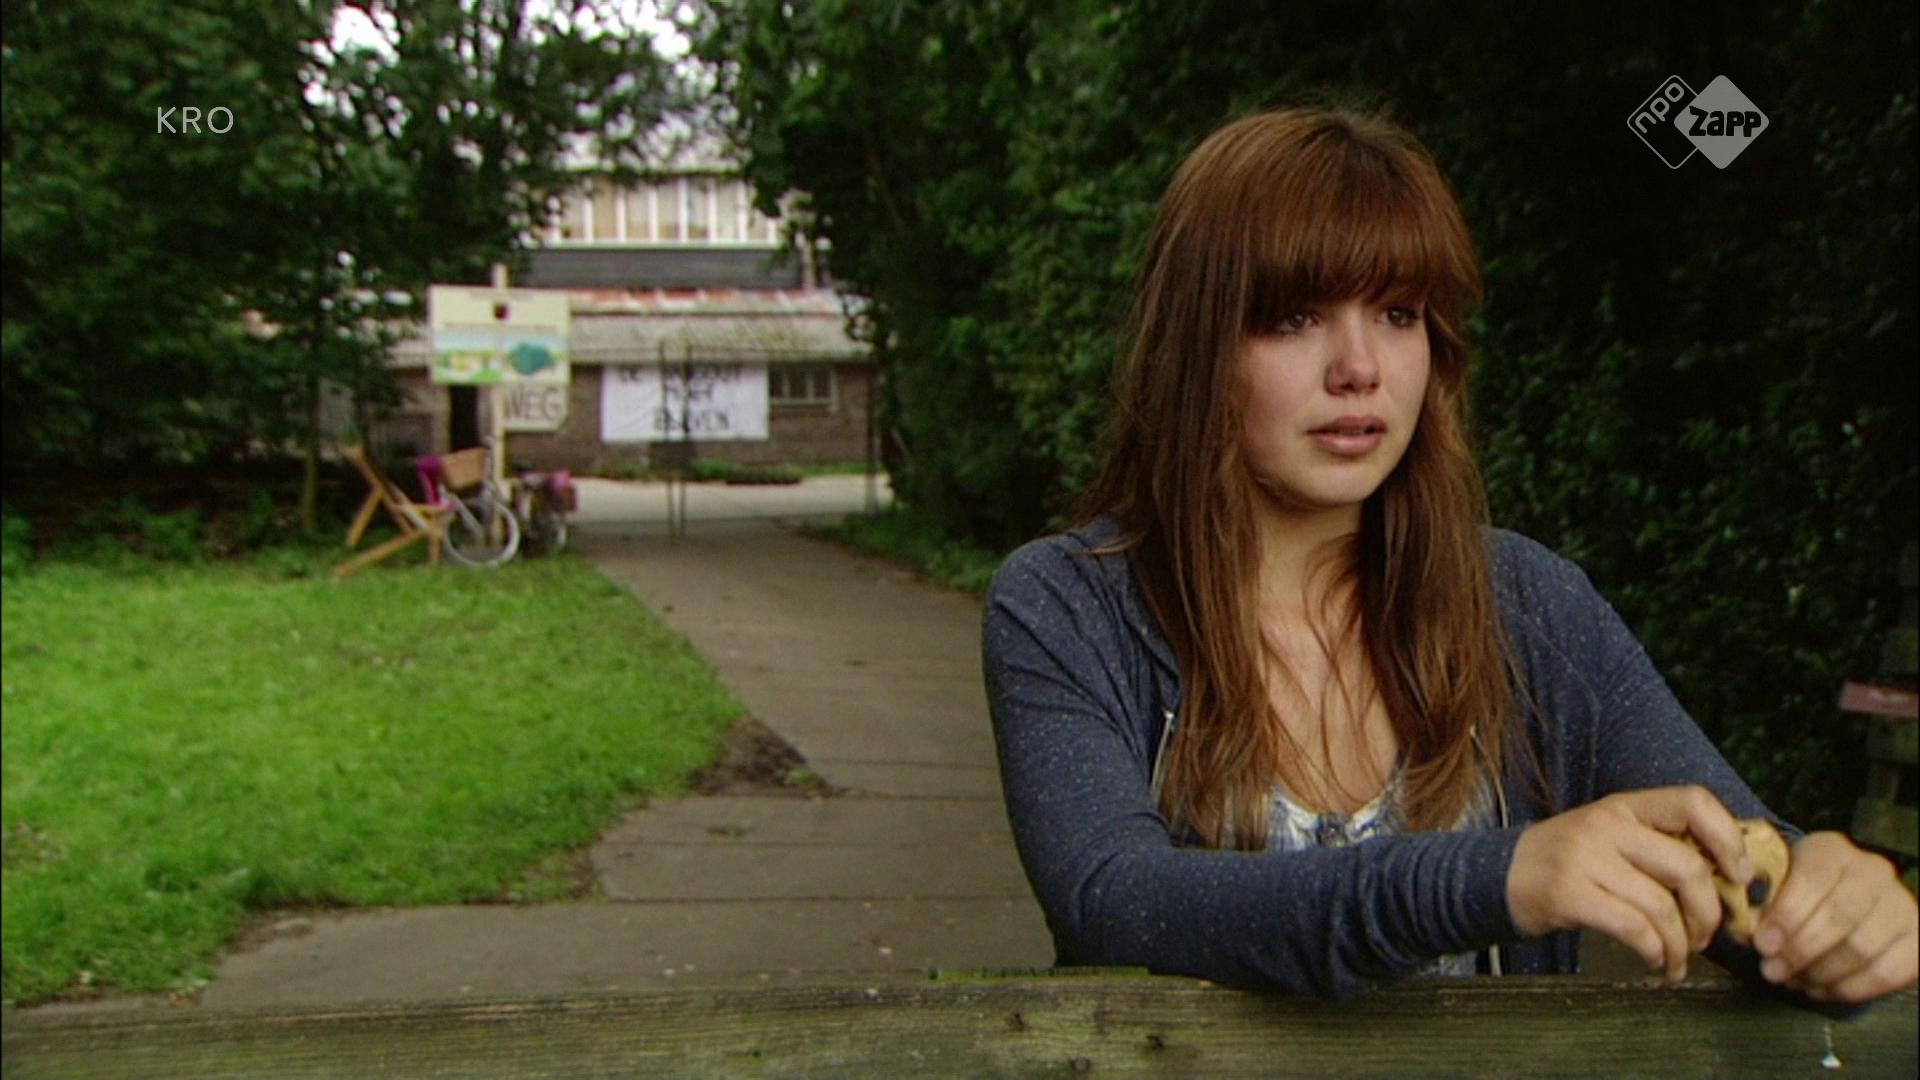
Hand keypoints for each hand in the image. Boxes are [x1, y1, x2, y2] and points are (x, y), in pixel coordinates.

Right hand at [1507, 786, 1750, 981]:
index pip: (1693, 802)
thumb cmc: (1569, 862)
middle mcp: (1607, 825)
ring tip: (1677, 960)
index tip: (1739, 876)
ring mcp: (1585, 858)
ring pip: (1662, 906)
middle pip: (1688, 867)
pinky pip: (1632, 927)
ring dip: (1680, 945)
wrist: (1499, 874)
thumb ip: (1658, 847)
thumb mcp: (1611, 837)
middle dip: (1708, 914)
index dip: (1728, 839)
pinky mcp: (1568, 893)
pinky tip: (1653, 960)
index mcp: (1625, 806)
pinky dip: (1653, 951)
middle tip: (1703, 937)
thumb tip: (1727, 884)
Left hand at [1752, 831, 1917, 1003]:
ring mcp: (1901, 905)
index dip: (1787, 915)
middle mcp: (1874, 871)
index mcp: (1832, 850)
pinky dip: (1849, 988)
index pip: (1813, 879)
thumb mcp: (1778, 884)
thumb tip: (1746, 930)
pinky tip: (1821, 990)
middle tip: (1772, 972)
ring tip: (1793, 982)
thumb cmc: (1801, 894)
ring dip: (1820, 973)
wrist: (1851, 901)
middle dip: (1801, 949)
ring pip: (1862, 948)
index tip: (1762, 945)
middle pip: (1840, 916)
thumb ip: (1762, 902)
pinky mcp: (1916, 940)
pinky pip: (1886, 973)